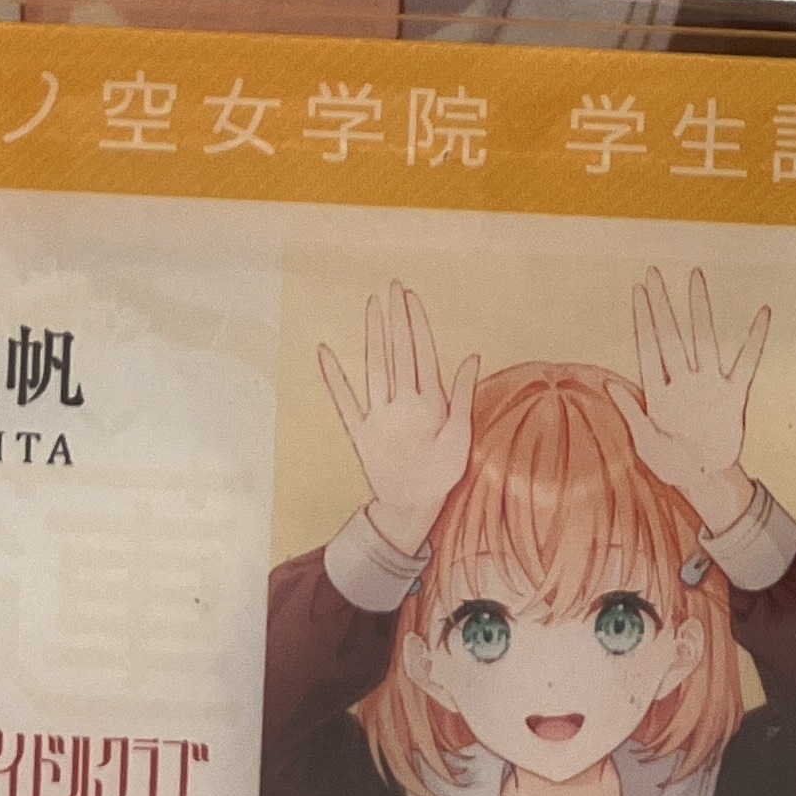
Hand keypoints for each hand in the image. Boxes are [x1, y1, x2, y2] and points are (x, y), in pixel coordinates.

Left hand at [318, 286, 478, 560]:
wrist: (407, 509)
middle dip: (395, 317)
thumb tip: (471, 356)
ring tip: (373, 304)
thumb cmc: (440, 473)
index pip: (421, 354)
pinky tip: (324, 350)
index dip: (415, 322)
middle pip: (397, 353)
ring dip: (373, 334)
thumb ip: (463, 395)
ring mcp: (376, 417)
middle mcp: (399, 406)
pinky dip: (332, 375)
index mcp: (427, 406)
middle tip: (392, 286)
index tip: (411, 296)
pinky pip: (342, 399)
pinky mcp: (358, 430)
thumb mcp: (461, 438)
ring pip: (374, 367)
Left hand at [608, 268, 770, 535]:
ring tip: (696, 277)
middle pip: (671, 336)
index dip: (643, 319)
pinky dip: (755, 340)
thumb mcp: (645, 444)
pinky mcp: (734, 397)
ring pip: (704, 340)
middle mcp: (683, 382)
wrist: (706, 481)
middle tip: (653, 272)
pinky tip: (762, 314)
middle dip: (662, 305)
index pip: (648, 348)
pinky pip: (747, 364)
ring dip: (699, 309)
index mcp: (658, 393)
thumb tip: (608, 383)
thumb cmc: (671, 464)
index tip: (638, 290)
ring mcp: (709, 387)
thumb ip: (631, 414)